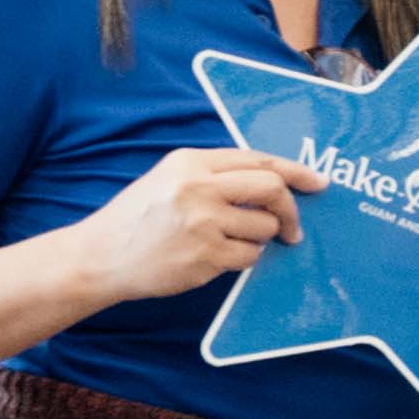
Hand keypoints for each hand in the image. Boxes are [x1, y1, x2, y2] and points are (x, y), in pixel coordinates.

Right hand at [76, 146, 302, 305]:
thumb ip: (216, 174)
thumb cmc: (138, 217)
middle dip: (289, 209)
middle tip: (290, 227)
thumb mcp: (170, 178)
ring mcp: (203, 223)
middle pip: (272, 188)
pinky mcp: (205, 256)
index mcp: (191, 162)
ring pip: (264, 227)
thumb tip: (273, 181)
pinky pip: (249, 257)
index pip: (258, 159)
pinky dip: (242, 259)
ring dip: (258, 238)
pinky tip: (216, 257)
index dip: (296, 171)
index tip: (318, 182)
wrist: (100, 256)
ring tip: (228, 241)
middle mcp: (198, 187)